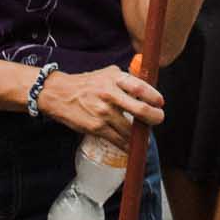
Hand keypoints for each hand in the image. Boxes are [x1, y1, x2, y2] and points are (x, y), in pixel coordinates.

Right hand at [35, 66, 164, 148]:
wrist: (59, 94)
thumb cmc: (86, 84)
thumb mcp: (107, 73)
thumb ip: (126, 79)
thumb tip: (147, 86)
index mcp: (114, 79)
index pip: (140, 87)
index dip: (154, 96)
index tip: (160, 102)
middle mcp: (110, 95)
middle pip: (141, 110)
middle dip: (155, 117)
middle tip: (158, 119)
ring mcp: (103, 113)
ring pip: (130, 130)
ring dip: (141, 135)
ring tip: (145, 135)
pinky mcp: (96, 128)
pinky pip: (117, 140)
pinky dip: (127, 146)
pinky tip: (132, 146)